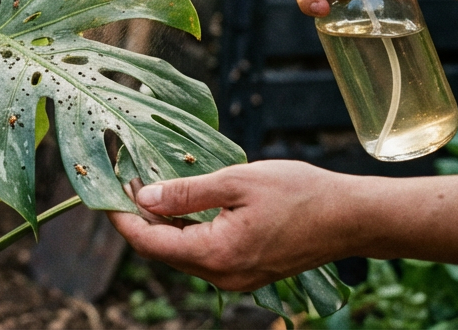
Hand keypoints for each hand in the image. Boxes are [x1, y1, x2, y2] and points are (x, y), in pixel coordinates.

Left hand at [106, 161, 360, 291]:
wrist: (352, 218)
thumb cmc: (300, 193)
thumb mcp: (237, 181)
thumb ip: (186, 192)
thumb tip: (145, 197)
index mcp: (215, 255)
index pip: (149, 242)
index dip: (122, 217)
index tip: (106, 190)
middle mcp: (221, 276)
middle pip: (161, 250)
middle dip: (138, 217)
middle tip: (125, 179)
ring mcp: (235, 278)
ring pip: (181, 252)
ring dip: (161, 222)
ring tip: (148, 183)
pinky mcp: (246, 271)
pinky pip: (202, 253)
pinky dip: (185, 229)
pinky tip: (180, 202)